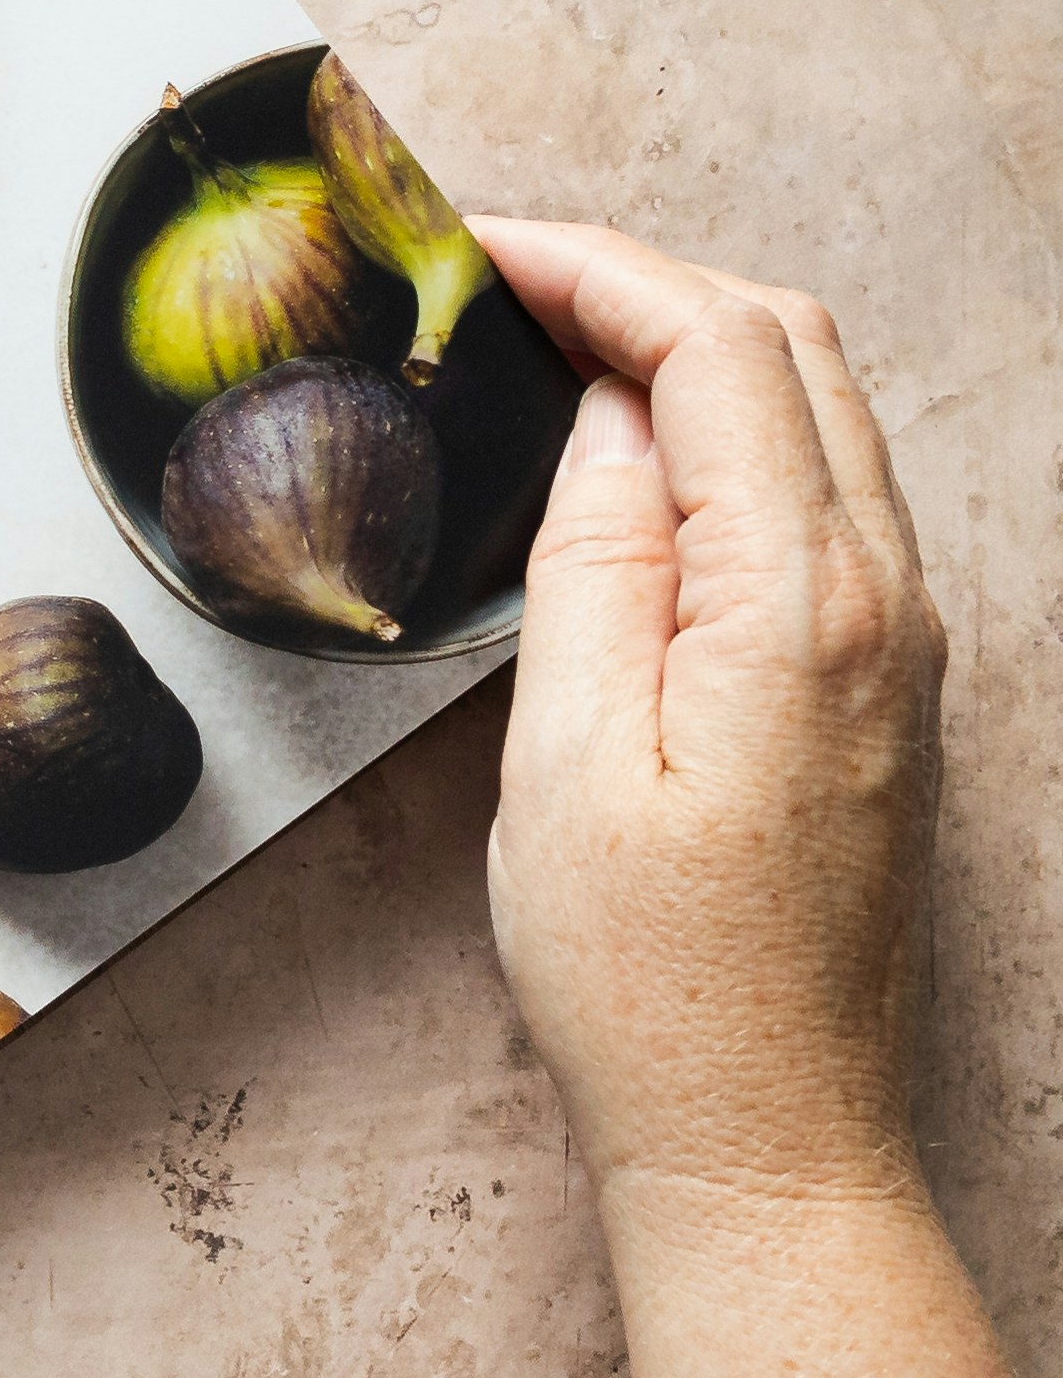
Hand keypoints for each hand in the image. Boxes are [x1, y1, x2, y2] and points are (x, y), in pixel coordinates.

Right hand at [478, 219, 1037, 1377]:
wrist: (768, 1131)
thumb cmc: (652, 983)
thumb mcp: (570, 768)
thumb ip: (596, 573)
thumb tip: (605, 431)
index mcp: (799, 606)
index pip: (718, 355)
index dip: (599, 271)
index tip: (478, 246)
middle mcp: (882, 600)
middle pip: (790, 353)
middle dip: (646, 283)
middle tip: (499, 278)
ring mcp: (899, 640)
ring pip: (816, 415)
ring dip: (691, 350)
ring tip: (550, 347)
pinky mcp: (881, 683)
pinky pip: (821, 496)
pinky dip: (728, 432)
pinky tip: (631, 461)